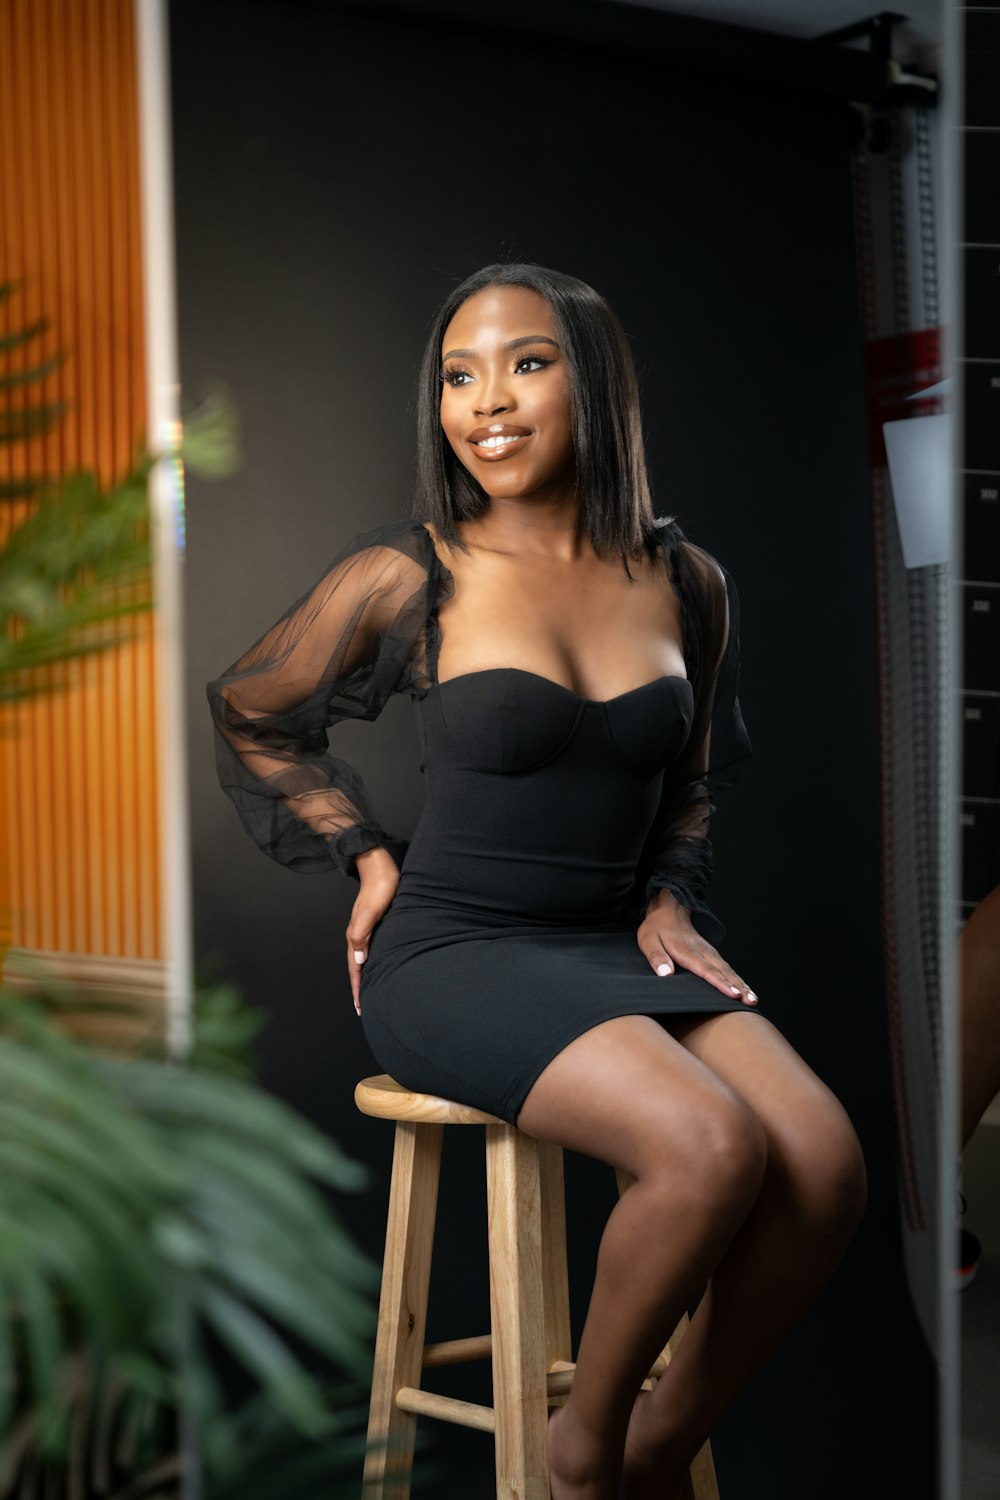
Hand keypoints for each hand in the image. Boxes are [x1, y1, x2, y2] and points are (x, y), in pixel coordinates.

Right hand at [347, 848, 400, 1014]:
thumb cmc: (380, 888)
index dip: (358, 988)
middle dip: (360, 988)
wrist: (380, 866)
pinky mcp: (375, 924)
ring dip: (365, 977)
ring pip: (364, 960)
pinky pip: (371, 950)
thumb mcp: (371, 912)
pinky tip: (379, 966)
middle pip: (358, 968)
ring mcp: (366, 930)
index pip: (356, 968)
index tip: (360, 1007)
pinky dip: (372, 963)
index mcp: (356, 936)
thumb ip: (362, 935)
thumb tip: (359, 959)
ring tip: (369, 992)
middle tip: (363, 1007)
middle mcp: (359, 935)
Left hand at [638, 889, 757, 1005]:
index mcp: (687, 951)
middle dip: (738, 987)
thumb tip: (665, 974)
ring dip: (741, 984)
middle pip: (723, 971)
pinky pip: (726, 968)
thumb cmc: (657, 928)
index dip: (720, 983)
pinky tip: (744, 989)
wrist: (669, 910)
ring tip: (753, 999)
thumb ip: (657, 957)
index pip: (706, 970)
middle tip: (751, 1000)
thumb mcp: (648, 941)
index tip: (733, 994)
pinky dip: (737, 979)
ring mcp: (708, 952)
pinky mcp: (711, 954)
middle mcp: (702, 952)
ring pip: (728, 970)